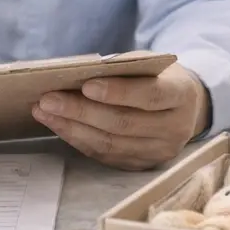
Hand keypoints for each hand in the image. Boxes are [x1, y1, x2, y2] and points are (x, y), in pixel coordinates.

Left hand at [32, 63, 208, 170]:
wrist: (184, 108)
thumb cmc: (158, 78)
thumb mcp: (150, 64)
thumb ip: (123, 69)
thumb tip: (78, 74)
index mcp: (181, 95)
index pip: (151, 95)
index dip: (119, 92)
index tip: (86, 85)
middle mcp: (175, 128)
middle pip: (124, 123)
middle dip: (82, 111)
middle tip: (49, 99)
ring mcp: (159, 151)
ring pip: (111, 143)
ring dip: (72, 127)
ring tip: (45, 112)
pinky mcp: (142, 165)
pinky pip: (105, 155)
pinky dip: (78, 140)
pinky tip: (59, 125)